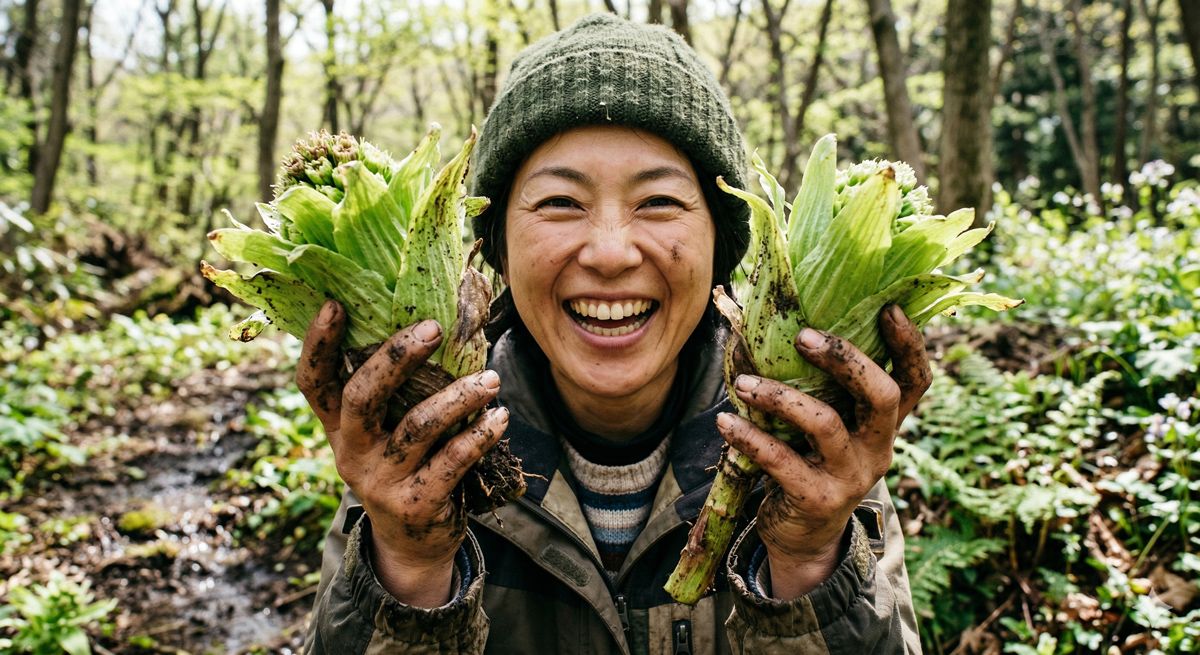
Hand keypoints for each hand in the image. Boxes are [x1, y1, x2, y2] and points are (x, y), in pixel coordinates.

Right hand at [297, 300, 508, 606]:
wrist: (412, 545)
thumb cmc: (405, 467)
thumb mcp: (383, 434)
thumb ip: (393, 392)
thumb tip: (430, 321)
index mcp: (338, 429)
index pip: (314, 383)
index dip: (318, 345)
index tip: (335, 305)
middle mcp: (352, 452)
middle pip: (362, 397)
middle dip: (396, 357)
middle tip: (433, 328)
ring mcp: (382, 481)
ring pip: (418, 427)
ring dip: (459, 397)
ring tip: (490, 380)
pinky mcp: (416, 503)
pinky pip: (453, 460)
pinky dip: (481, 434)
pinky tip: (500, 417)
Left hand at [716, 305, 930, 598]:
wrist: (803, 539)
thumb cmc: (809, 463)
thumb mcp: (826, 429)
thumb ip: (820, 389)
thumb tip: (774, 326)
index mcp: (884, 426)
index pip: (915, 382)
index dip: (909, 345)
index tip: (888, 308)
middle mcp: (877, 449)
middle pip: (881, 396)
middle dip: (845, 359)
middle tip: (803, 337)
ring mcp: (851, 477)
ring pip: (824, 424)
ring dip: (779, 397)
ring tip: (742, 383)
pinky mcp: (817, 499)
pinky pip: (781, 460)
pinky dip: (749, 437)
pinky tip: (726, 422)